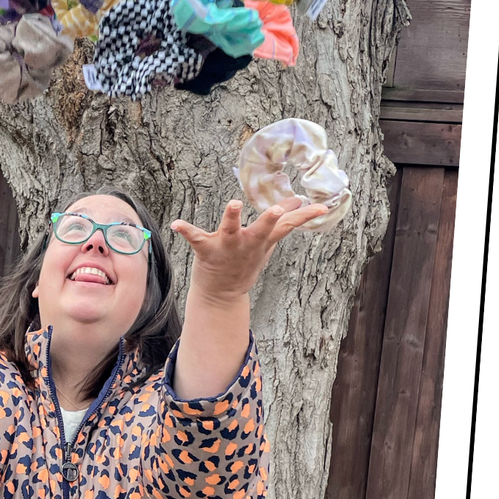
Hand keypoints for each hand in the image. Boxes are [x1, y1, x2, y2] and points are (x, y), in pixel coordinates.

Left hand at [171, 198, 327, 302]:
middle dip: (271, 219)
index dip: (305, 216)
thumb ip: (281, 223)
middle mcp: (247, 242)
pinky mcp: (207, 250)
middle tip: (279, 209)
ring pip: (230, 229)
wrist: (221, 295)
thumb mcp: (266, 245)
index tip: (322, 207)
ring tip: (234, 203)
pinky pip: (195, 238)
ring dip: (232, 217)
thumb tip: (297, 202)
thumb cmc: (243, 264)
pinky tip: (176, 224)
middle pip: (262, 229)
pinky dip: (186, 230)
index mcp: (261, 240)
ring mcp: (227, 246)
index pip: (287, 226)